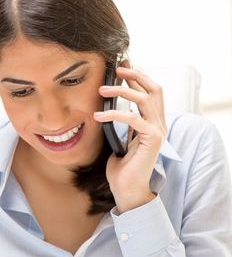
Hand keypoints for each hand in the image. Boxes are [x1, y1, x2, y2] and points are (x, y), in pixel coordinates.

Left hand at [94, 67, 166, 212]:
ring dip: (123, 91)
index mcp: (152, 122)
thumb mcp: (118, 139)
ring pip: (145, 100)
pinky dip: (115, 114)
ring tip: (101, 89)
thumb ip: (119, 124)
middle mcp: (159, 124)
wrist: (127, 190)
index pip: (149, 92)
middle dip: (136, 76)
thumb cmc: (121, 168)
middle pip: (154, 89)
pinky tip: (98, 116)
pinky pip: (134, 119)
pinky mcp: (152, 140)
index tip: (122, 67)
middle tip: (117, 69)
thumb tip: (107, 107)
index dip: (137, 78)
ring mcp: (157, 131)